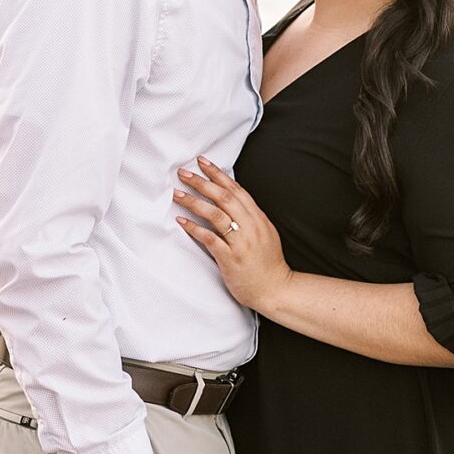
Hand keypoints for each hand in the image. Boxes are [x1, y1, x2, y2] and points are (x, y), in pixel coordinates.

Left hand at [174, 157, 292, 312]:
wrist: (276, 290)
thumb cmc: (268, 264)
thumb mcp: (265, 233)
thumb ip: (250, 218)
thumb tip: (232, 202)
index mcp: (258, 218)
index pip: (236, 189)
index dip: (218, 174)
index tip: (202, 163)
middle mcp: (250, 226)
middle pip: (223, 197)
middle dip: (201, 182)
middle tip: (183, 173)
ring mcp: (241, 242)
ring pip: (215, 214)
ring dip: (194, 201)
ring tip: (177, 193)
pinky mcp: (231, 258)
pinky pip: (210, 239)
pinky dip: (195, 228)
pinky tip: (182, 220)